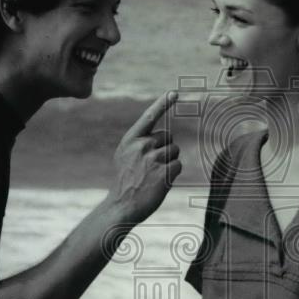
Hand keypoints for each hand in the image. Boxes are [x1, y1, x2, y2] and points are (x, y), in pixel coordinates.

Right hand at [106, 91, 181, 222]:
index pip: (149, 116)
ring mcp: (152, 159)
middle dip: (165, 149)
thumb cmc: (126, 182)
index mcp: (130, 140)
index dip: (162, 103)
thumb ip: (141, 143)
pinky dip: (172, 174)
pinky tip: (159, 183)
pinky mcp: (163, 172)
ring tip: (153, 176)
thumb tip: (165, 136)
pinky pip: (178, 165)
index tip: (174, 93)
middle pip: (168, 137)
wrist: (121, 206)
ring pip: (174, 151)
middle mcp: (141, 145)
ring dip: (169, 163)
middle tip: (151, 167)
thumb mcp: (125, 157)